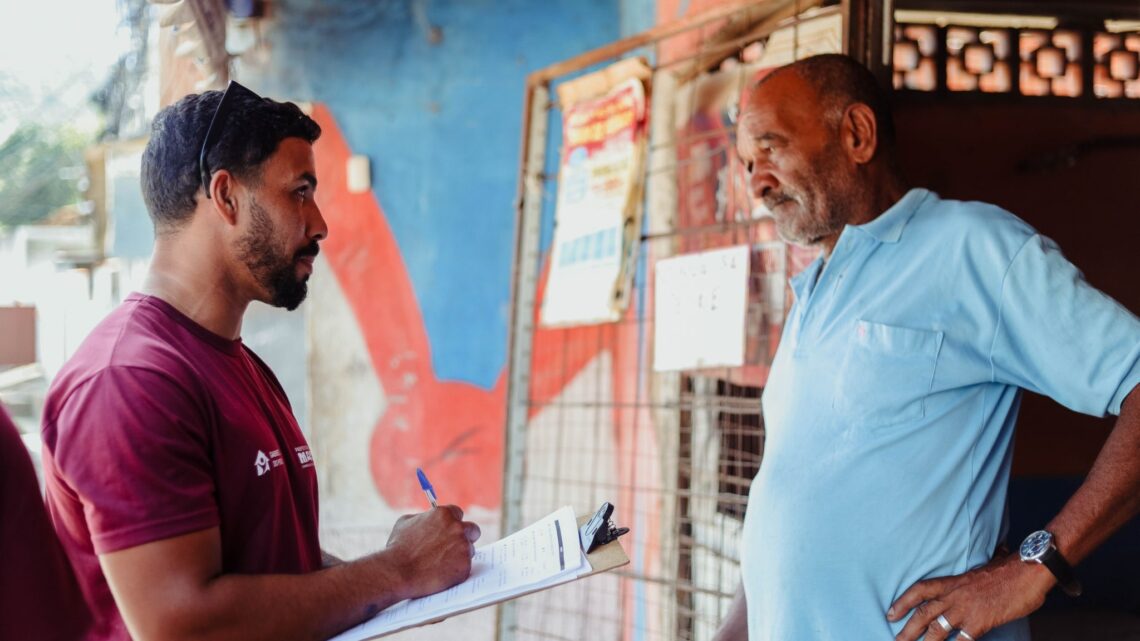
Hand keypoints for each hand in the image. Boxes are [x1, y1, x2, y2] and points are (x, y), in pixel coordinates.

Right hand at [385, 505, 481, 599]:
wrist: (397, 572)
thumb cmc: (397, 547)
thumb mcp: (405, 523)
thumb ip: (421, 518)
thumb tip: (427, 518)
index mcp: (444, 514)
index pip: (458, 513)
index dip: (453, 523)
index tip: (450, 530)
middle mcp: (457, 528)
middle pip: (472, 530)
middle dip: (465, 537)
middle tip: (456, 546)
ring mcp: (463, 547)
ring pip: (470, 550)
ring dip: (460, 556)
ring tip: (442, 564)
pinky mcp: (465, 566)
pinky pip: (466, 567)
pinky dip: (456, 571)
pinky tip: (442, 574)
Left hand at [887, 552, 1054, 640]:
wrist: (1026, 571)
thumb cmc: (1007, 570)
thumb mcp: (978, 572)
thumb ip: (967, 580)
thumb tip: (968, 579)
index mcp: (952, 582)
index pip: (920, 590)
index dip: (903, 602)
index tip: (891, 613)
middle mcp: (954, 596)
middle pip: (923, 613)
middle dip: (908, 629)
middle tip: (896, 639)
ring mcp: (966, 610)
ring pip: (937, 629)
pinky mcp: (980, 622)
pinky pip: (962, 640)